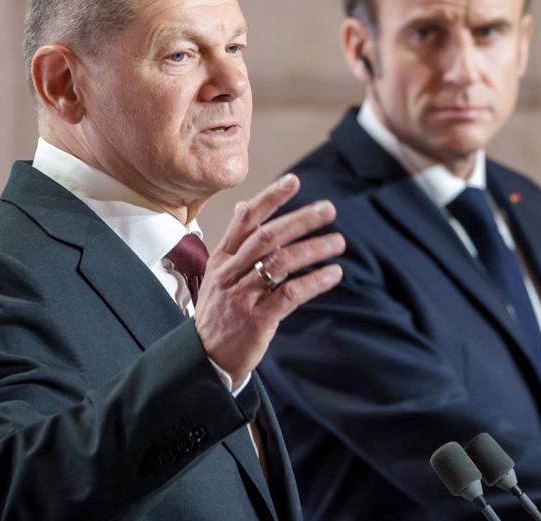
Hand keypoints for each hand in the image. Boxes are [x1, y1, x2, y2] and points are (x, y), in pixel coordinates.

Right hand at [194, 173, 344, 386]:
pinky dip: (313, 282)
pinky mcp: (256, 320)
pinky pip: (289, 295)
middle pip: (267, 237)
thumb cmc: (218, 313)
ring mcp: (242, 297)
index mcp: (221, 259)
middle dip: (299, 220)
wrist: (202, 360)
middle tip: (328, 209)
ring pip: (280, 263)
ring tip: (338, 242)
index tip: (294, 181)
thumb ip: (234, 241)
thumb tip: (244, 205)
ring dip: (313, 249)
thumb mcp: (217, 273)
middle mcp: (230, 274)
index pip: (245, 220)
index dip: (270, 198)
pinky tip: (333, 274)